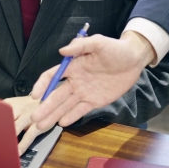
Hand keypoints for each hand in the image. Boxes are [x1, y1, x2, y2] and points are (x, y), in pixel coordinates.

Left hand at [5, 95, 50, 155]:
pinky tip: (18, 152)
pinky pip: (29, 136)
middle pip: (5, 121)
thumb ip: (4, 113)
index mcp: (10, 104)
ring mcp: (29, 116)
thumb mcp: (15, 105)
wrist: (48, 99)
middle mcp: (18, 109)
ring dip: (9, 140)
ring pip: (15, 128)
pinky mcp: (38, 125)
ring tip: (2, 150)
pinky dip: (22, 146)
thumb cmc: (28, 105)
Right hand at [30, 32, 155, 128]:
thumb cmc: (115, 49)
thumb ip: (80, 45)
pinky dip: (71, 116)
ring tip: (42, 126)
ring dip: (53, 115)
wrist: (134, 60)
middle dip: (45, 107)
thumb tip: (62, 51)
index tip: (36, 96)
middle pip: (56, 96)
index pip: (52, 77)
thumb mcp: (98, 42)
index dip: (42, 86)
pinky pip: (80, 110)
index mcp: (72, 67)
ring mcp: (84, 92)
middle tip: (34, 118)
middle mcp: (75, 81)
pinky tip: (62, 123)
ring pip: (65, 106)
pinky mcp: (95, 101)